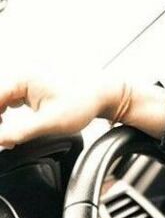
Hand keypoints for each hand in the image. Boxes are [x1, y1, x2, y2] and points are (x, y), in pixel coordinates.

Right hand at [0, 74, 117, 147]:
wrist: (102, 95)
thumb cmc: (82, 103)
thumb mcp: (49, 123)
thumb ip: (21, 132)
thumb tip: (0, 140)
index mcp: (23, 79)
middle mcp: (23, 77)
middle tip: (4, 138)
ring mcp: (28, 82)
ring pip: (2, 99)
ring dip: (0, 116)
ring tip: (7, 135)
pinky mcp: (33, 89)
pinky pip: (12, 100)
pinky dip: (8, 113)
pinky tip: (14, 127)